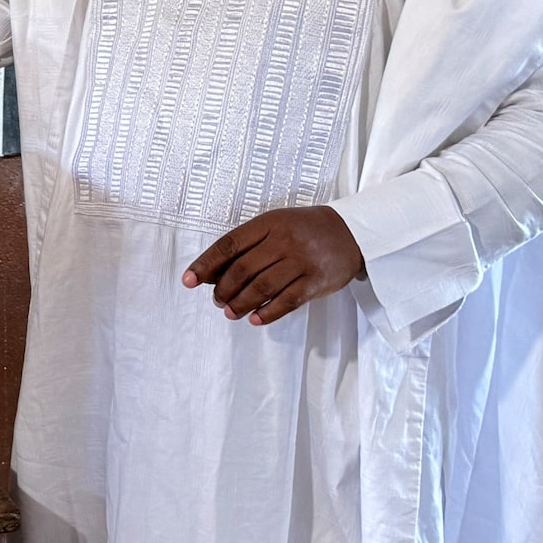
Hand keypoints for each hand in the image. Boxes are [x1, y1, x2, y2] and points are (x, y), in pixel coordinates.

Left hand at [181, 206, 365, 326]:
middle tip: (217, 300)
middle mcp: (283, 241)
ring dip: (241, 304)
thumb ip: (248, 245)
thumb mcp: (276, 225)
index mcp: (269, 223)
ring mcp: (301, 262)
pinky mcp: (315, 282)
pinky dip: (267, 314)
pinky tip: (255, 319)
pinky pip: (286, 302)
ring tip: (230, 312)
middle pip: (242, 269)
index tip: (188, 280)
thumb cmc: (305, 229)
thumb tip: (213, 273)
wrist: (353, 232)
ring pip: (261, 288)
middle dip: (223, 289)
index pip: (229, 244)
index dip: (205, 264)